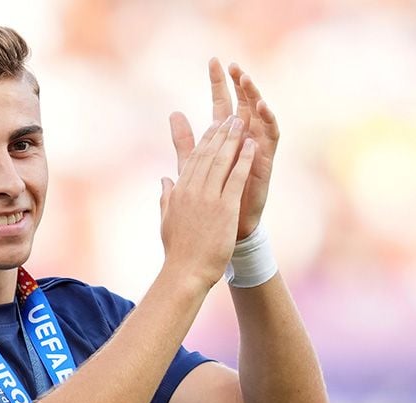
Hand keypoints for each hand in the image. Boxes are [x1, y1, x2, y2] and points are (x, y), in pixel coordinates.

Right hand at [158, 116, 255, 289]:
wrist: (185, 272)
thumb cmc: (177, 251)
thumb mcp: (167, 220)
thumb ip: (165, 197)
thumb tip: (164, 180)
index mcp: (179, 192)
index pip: (193, 160)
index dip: (205, 140)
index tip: (214, 127)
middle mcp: (192, 190)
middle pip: (207, 154)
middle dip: (220, 133)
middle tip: (230, 117)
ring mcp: (208, 198)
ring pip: (221, 161)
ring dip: (232, 139)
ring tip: (241, 123)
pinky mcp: (224, 208)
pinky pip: (236, 178)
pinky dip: (244, 160)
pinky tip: (252, 146)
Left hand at [169, 59, 279, 239]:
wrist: (223, 229)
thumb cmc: (211, 198)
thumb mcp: (194, 164)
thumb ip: (184, 141)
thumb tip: (173, 113)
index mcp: (225, 139)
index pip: (222, 104)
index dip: (218, 84)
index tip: (213, 61)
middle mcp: (243, 140)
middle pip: (243, 105)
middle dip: (239, 84)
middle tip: (234, 65)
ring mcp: (256, 150)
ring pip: (260, 116)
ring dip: (255, 97)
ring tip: (247, 81)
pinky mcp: (266, 162)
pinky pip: (271, 137)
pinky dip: (268, 121)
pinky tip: (262, 108)